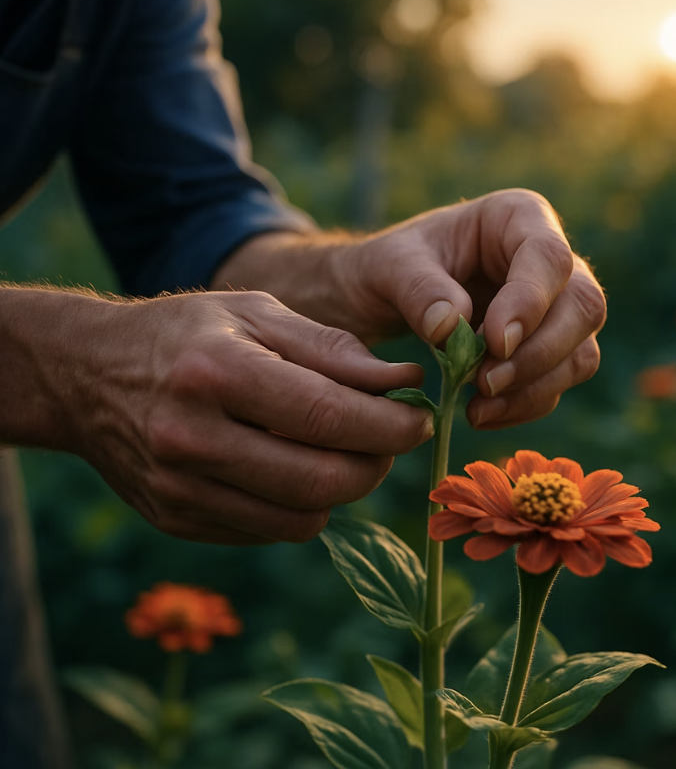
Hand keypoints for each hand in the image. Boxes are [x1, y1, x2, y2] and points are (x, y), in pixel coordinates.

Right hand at [0, 288, 431, 543]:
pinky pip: (270, 530)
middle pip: (322, 479)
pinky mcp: (176, 520)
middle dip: (377, 463)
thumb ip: (333, 349)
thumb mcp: (255, 314)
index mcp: (215, 371)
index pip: (327, 415)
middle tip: (391, 437)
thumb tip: (404, 384)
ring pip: (303, 516)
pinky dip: (300, 505)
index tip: (421, 419)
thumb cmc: (184, 333)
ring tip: (342, 448)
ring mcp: (179, 488)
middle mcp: (191, 437)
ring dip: (342, 487)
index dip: (390, 425)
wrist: (85, 375)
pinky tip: (293, 466)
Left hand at [213, 189, 605, 429]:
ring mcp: (556, 309)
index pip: (548, 256)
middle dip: (538, 354)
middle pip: (583, 307)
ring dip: (534, 388)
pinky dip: (524, 405)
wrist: (385, 297)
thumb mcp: (390, 266)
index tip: (495, 342)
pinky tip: (482, 413)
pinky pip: (558, 383)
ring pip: (580, 352)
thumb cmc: (392, 267)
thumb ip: (419, 288)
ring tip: (477, 409)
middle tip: (484, 385)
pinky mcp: (548, 350)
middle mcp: (550, 262)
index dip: (530, 301)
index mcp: (517, 218)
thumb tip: (451, 328)